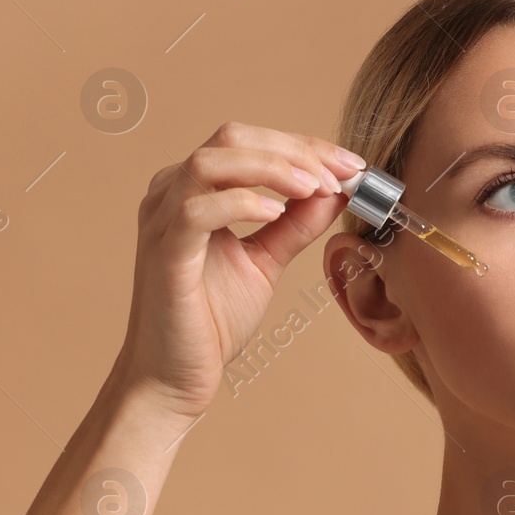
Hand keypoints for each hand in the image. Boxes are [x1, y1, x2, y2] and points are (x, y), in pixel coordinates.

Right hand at [112, 121, 365, 418]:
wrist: (175, 376)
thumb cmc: (211, 319)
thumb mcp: (267, 260)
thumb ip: (297, 224)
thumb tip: (336, 190)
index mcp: (194, 190)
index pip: (251, 143)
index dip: (306, 147)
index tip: (353, 164)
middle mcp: (170, 193)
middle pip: (233, 138)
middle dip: (296, 150)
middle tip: (342, 173)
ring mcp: (161, 220)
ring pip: (211, 161)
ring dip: (272, 167)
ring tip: (315, 187)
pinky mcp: (163, 253)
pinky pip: (196, 210)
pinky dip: (241, 202)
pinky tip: (276, 212)